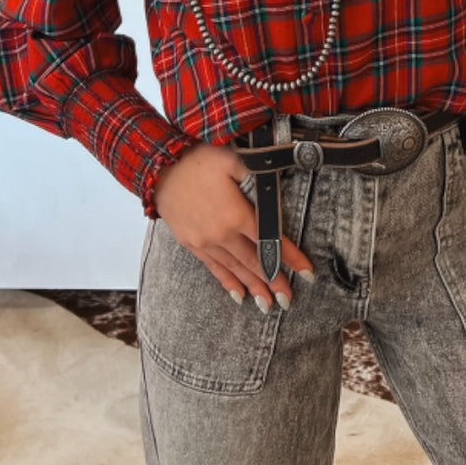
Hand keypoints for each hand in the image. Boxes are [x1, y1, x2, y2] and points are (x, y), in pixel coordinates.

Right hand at [154, 142, 313, 310]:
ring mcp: (205, 242)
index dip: (291, 258)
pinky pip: (214, 268)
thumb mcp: (234, 160)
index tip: (307, 273)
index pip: (272, 241)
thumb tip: (281, 177)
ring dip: (253, 287)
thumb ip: (259, 173)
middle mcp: (222, 234)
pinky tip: (238, 295)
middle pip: (255, 263)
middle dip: (274, 282)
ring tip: (268, 305)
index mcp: (237, 215)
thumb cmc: (198, 159)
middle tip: (289, 300)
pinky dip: (228, 282)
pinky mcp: (191, 243)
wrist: (158, 166)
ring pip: (235, 270)